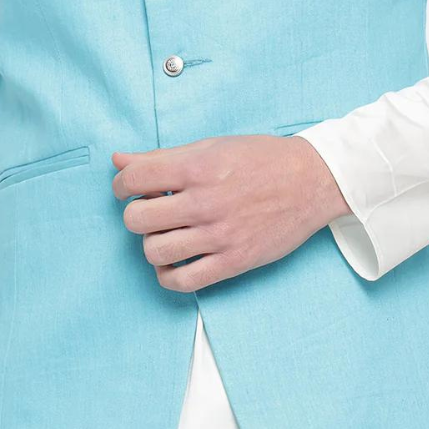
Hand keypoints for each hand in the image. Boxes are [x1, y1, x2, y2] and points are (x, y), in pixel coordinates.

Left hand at [111, 134, 351, 291]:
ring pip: (154, 251)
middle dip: (136, 213)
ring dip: (152, 242)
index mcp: (197, 168)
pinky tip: (173, 260)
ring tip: (166, 233)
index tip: (129, 188)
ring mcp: (219, 236)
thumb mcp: (210, 147)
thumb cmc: (260, 159)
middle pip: (137, 219)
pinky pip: (183, 282)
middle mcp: (205, 203)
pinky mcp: (233, 262)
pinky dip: (168, 275)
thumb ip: (161, 156)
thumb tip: (118, 159)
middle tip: (152, 209)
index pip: (133, 179)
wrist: (311, 180)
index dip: (122, 184)